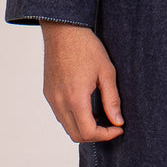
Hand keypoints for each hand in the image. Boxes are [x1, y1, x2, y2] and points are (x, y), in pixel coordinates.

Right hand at [40, 22, 123, 142]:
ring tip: (101, 115)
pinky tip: (87, 107)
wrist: (63, 30)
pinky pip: (60, 115)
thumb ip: (112, 100)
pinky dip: (74, 119)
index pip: (88, 132)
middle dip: (96, 135)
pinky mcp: (48, 93)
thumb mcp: (107, 72)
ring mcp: (51, 98)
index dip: (105, 135)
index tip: (118, 128)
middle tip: (111, 125)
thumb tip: (117, 121)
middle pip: (76, 135)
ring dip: (84, 128)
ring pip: (67, 127)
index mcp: (75, 97)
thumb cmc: (86, 47)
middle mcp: (60, 101)